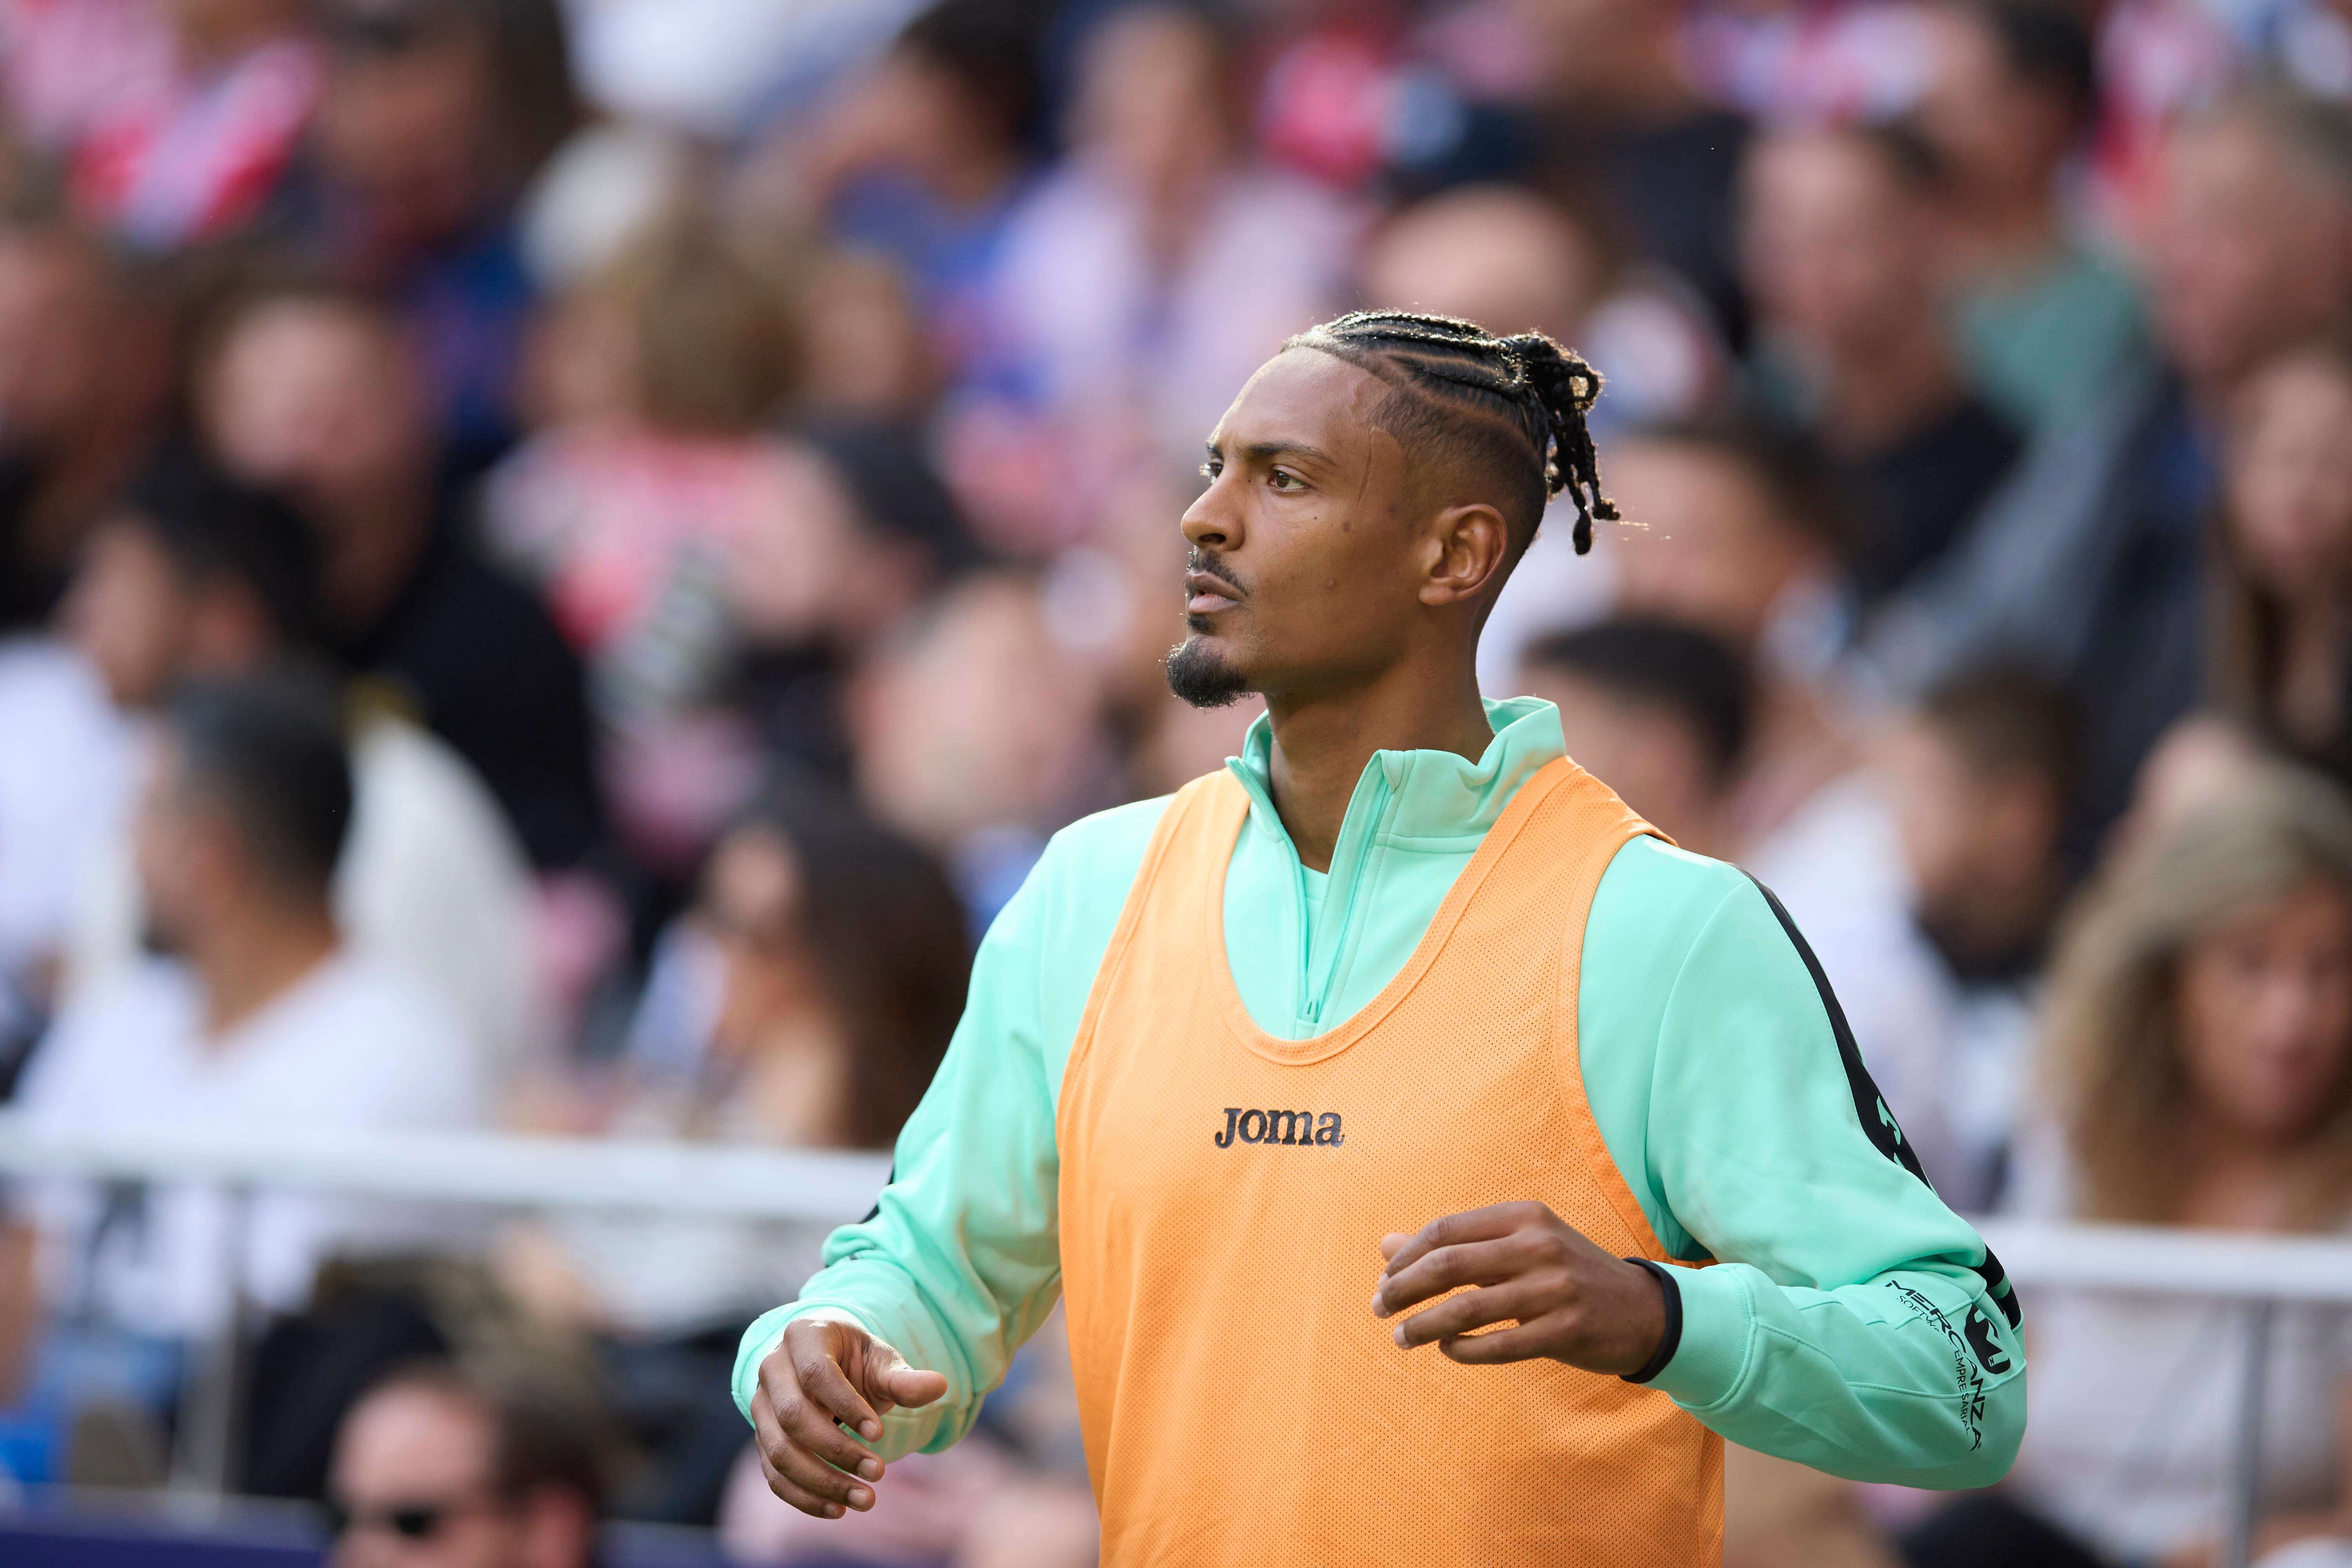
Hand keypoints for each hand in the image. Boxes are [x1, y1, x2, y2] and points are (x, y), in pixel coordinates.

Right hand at [751, 1317, 948, 1517]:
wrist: (825, 1365)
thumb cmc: (856, 1362)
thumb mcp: (882, 1363)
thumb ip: (904, 1378)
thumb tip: (940, 1386)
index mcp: (803, 1336)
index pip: (816, 1374)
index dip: (847, 1406)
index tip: (880, 1435)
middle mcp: (772, 1368)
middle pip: (793, 1416)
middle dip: (836, 1451)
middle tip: (878, 1473)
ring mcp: (760, 1405)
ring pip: (779, 1452)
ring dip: (822, 1482)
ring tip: (865, 1500)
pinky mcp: (761, 1438)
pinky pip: (774, 1475)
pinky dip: (804, 1497)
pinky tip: (838, 1510)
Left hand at [1372, 1201, 1666, 1375]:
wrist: (1644, 1311)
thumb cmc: (1567, 1275)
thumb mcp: (1517, 1247)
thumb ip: (1454, 1246)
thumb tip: (1385, 1246)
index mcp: (1523, 1216)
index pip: (1445, 1231)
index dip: (1406, 1258)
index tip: (1384, 1280)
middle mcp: (1537, 1245)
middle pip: (1447, 1265)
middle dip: (1403, 1289)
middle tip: (1379, 1309)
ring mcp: (1554, 1288)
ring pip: (1466, 1309)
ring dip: (1423, 1326)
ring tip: (1401, 1338)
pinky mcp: (1565, 1330)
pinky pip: (1497, 1346)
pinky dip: (1462, 1350)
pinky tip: (1447, 1350)